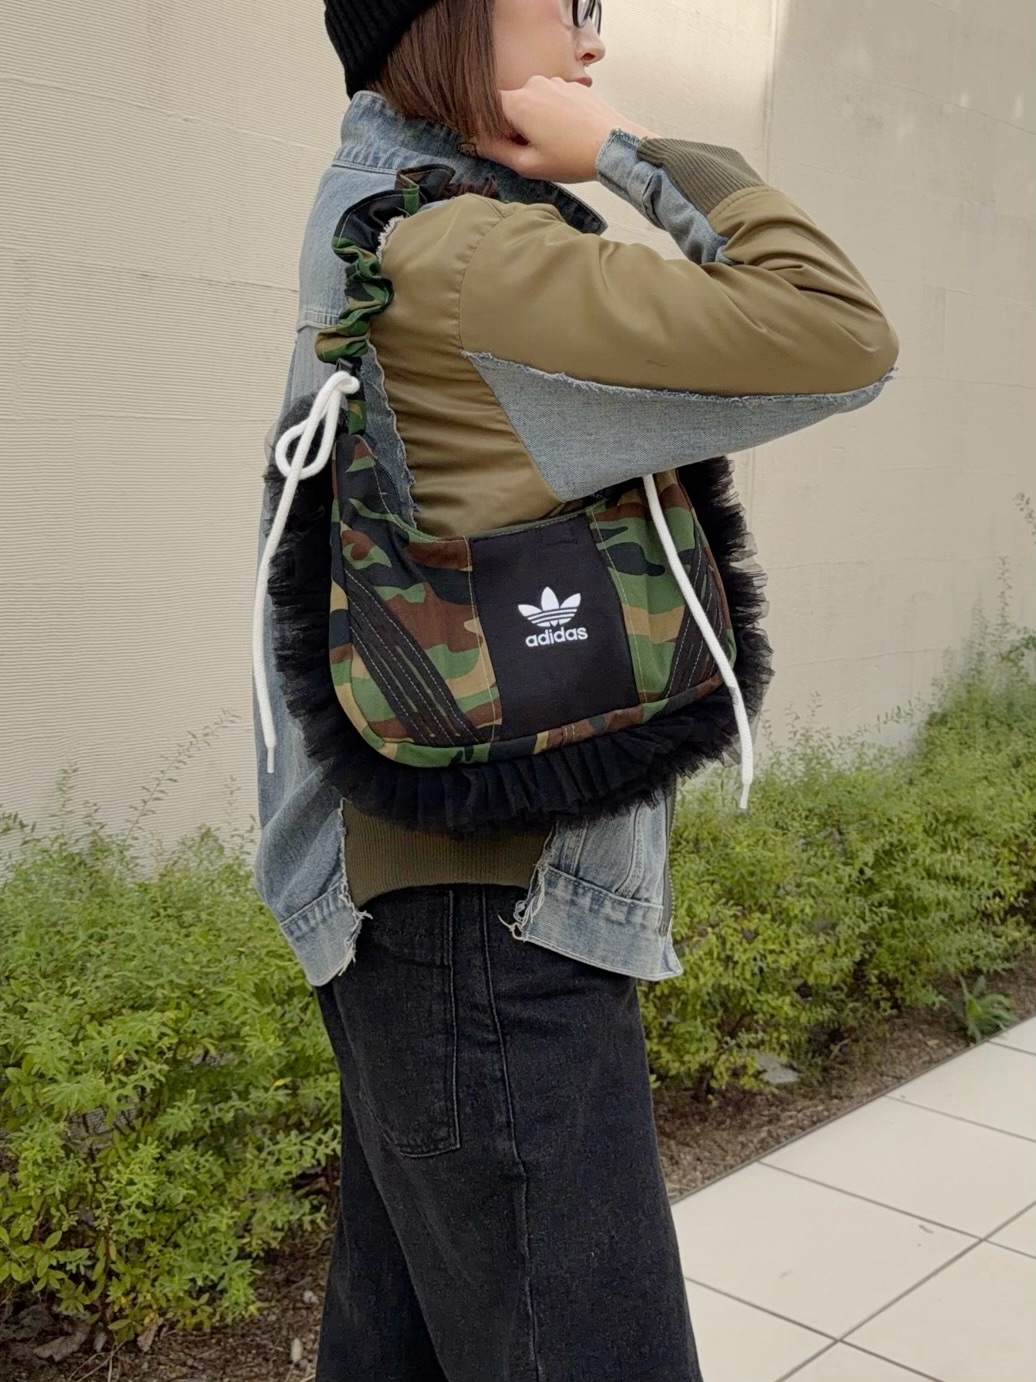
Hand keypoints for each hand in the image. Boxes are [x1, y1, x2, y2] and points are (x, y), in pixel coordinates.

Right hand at [476, 76, 657, 182]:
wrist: (614, 146)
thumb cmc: (572, 158)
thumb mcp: (528, 164)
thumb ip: (496, 151)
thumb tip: (477, 143)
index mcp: (517, 102)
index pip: (487, 109)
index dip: (489, 129)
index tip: (497, 146)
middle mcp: (534, 84)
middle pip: (510, 105)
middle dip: (513, 127)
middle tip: (530, 152)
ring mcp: (555, 82)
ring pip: (532, 102)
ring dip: (534, 121)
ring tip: (553, 144)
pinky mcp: (572, 86)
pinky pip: (552, 99)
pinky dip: (552, 115)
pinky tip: (566, 134)